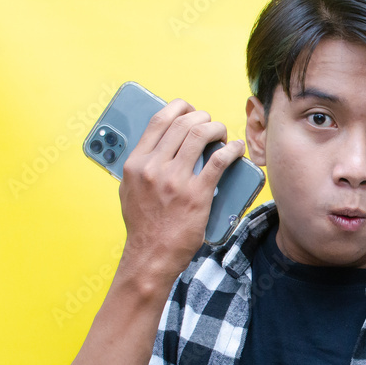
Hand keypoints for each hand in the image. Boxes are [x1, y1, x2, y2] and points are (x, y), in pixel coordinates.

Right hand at [118, 99, 245, 275]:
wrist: (151, 256)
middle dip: (202, 117)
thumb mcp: (129, 190)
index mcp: (136, 163)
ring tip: (222, 134)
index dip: (179, 108)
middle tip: (210, 124)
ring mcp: (175, 180)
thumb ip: (140, 167)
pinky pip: (219, 161)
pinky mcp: (197, 195)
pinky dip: (231, 149)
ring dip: (217, 128)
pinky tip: (235, 148)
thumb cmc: (143, 226)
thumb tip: (154, 148)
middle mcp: (154, 167)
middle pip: (182, 123)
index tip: (189, 111)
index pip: (159, 121)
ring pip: (201, 135)